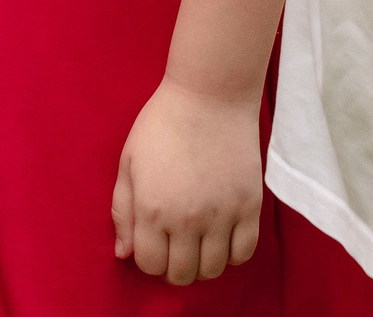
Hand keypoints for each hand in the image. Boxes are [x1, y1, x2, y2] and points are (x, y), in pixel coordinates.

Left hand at [111, 78, 263, 284]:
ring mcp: (222, 215)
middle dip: (173, 267)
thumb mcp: (128, 163)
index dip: (148, 260)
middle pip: (182, 274)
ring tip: (197, 244)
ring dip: (202, 264)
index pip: (150, 264)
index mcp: (152, 209)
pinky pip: (244, 253)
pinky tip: (221, 239)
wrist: (209, 98)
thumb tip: (123, 253)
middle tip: (174, 247)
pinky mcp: (249, 207)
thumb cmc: (161, 125)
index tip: (152, 245)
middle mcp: (187, 220)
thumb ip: (122, 211)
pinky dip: (232, 255)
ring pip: (213, 270)